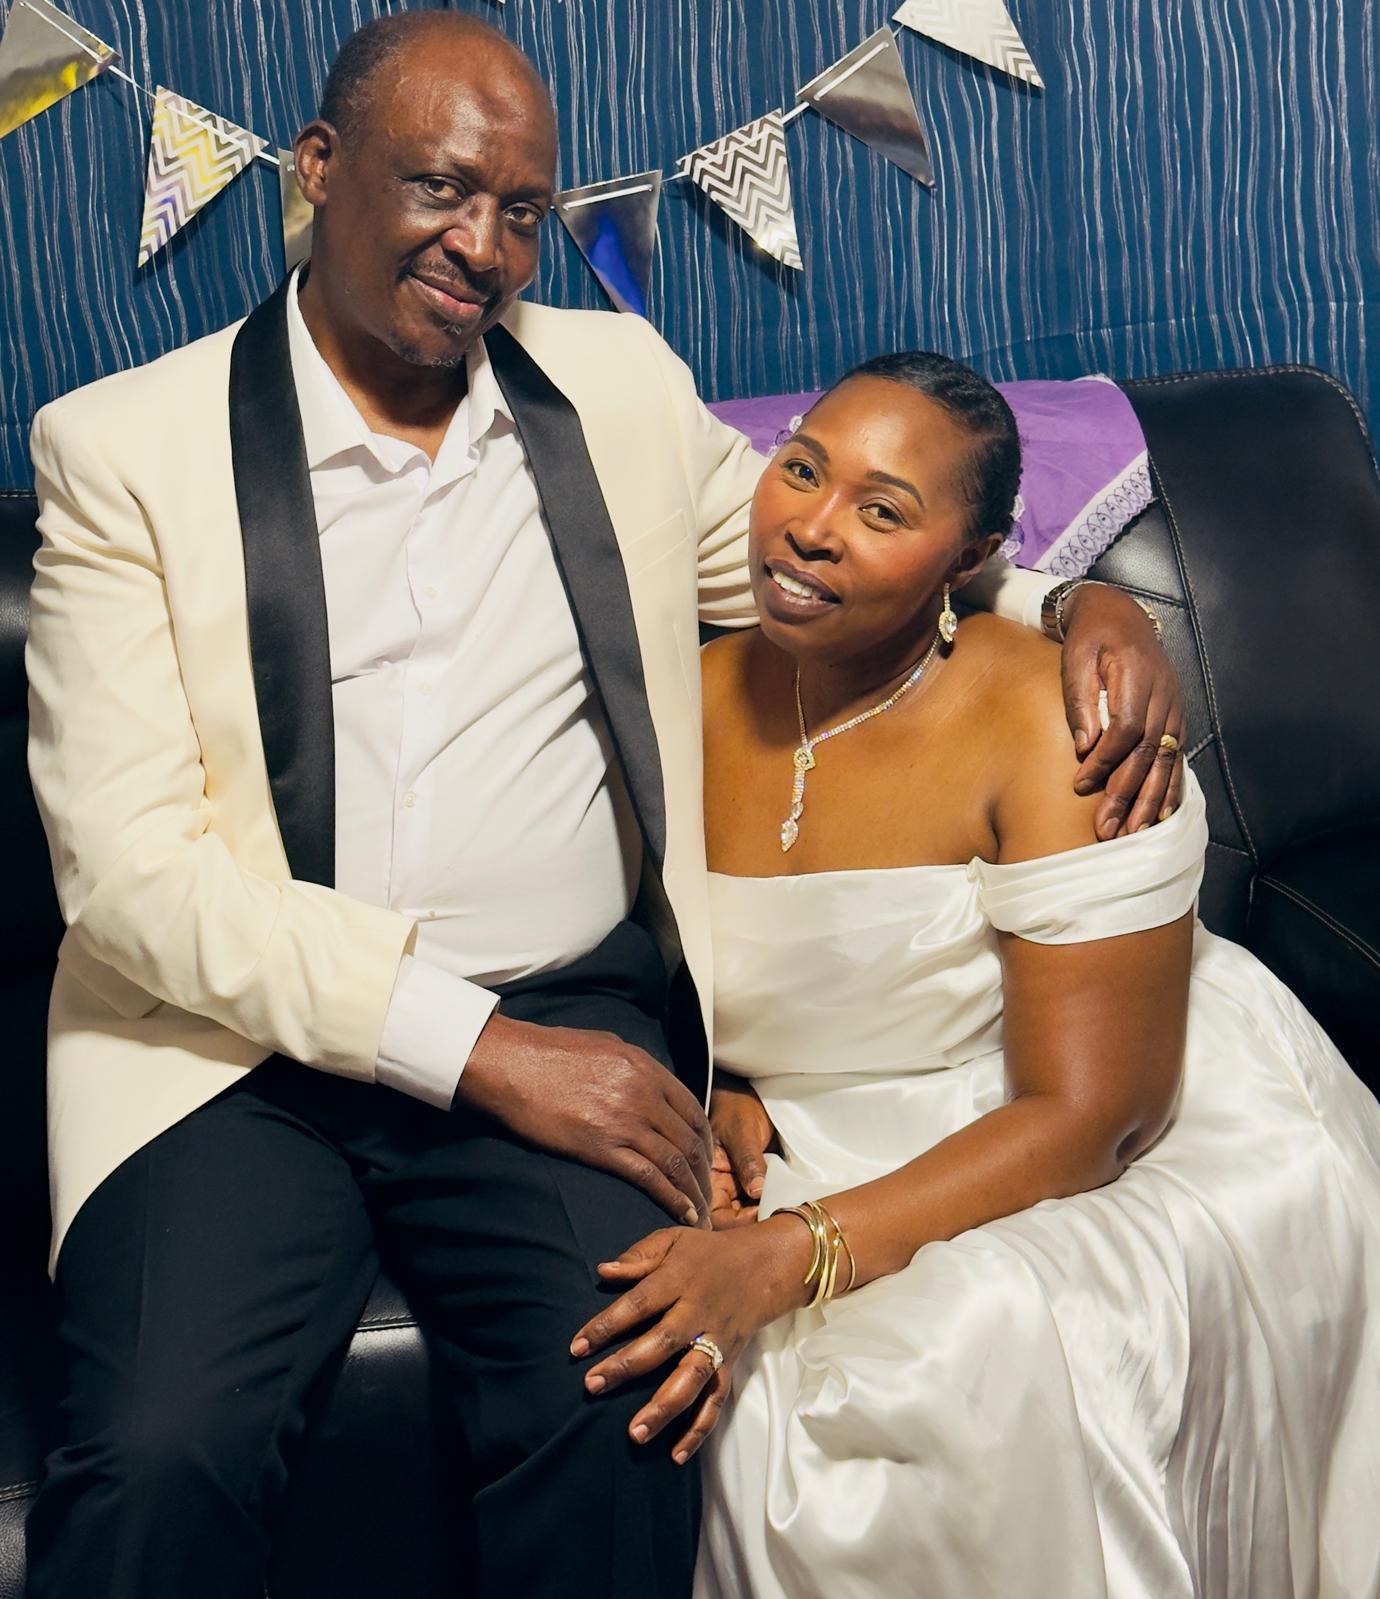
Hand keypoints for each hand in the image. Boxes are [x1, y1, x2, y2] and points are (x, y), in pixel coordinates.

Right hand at [456, 1011, 712, 1225]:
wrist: (511, 1065)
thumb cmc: (550, 1052)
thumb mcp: (604, 1044)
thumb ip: (632, 1063)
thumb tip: (646, 1077)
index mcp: (646, 1068)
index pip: (693, 1110)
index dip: (706, 1140)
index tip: (707, 1161)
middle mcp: (644, 1094)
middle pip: (691, 1140)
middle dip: (705, 1173)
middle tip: (709, 1196)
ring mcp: (626, 1121)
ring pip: (677, 1162)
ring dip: (694, 1193)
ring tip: (701, 1216)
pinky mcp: (603, 1148)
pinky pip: (650, 1178)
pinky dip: (672, 1199)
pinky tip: (682, 1215)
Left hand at [570, 1218, 809, 1462]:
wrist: (766, 1265)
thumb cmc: (709, 1252)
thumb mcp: (674, 1240)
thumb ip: (639, 1256)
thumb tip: (602, 1271)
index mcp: (679, 1280)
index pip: (639, 1303)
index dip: (607, 1325)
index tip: (577, 1347)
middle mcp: (698, 1313)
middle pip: (662, 1343)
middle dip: (627, 1366)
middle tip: (592, 1386)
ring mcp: (716, 1342)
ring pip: (691, 1379)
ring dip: (664, 1408)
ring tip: (634, 1434)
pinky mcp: (730, 1363)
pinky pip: (716, 1400)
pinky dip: (700, 1429)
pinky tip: (676, 1455)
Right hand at [709, 1073, 775, 1228]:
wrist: (754, 1095)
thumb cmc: (739, 1106)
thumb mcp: (744, 1131)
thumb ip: (748, 1161)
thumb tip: (756, 1192)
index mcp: (708, 1178)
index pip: (715, 1216)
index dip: (737, 1223)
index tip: (764, 1214)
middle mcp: (721, 1189)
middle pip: (733, 1223)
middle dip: (756, 1224)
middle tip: (782, 1214)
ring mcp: (740, 1189)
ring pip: (751, 1217)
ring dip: (768, 1216)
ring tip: (789, 1208)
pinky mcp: (757, 1186)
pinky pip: (764, 1205)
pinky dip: (776, 1206)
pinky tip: (790, 1201)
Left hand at [1059, 583, 1185, 838]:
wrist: (1119, 615)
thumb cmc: (1090, 638)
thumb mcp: (1075, 658)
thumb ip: (1080, 701)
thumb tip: (1082, 747)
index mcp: (1138, 677)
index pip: (1126, 730)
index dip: (1106, 762)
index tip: (1082, 786)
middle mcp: (1164, 696)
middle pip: (1149, 753)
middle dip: (1128, 795)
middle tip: (1108, 830)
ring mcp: (1174, 707)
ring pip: (1167, 760)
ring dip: (1151, 800)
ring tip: (1135, 833)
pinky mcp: (1176, 717)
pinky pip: (1177, 757)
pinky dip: (1170, 787)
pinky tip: (1162, 815)